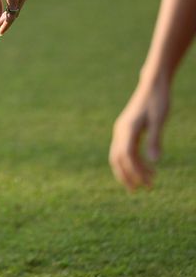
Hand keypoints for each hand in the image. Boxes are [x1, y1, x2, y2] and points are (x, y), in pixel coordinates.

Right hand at [109, 76, 169, 190]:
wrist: (153, 85)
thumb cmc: (158, 101)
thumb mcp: (159, 120)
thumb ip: (155, 139)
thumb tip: (154, 161)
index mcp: (128, 129)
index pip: (126, 156)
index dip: (135, 172)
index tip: (147, 183)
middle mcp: (120, 131)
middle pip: (117, 159)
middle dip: (127, 176)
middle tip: (139, 190)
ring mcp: (121, 130)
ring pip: (118, 156)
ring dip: (128, 171)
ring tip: (143, 183)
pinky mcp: (125, 130)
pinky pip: (123, 151)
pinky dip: (130, 163)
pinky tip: (143, 168)